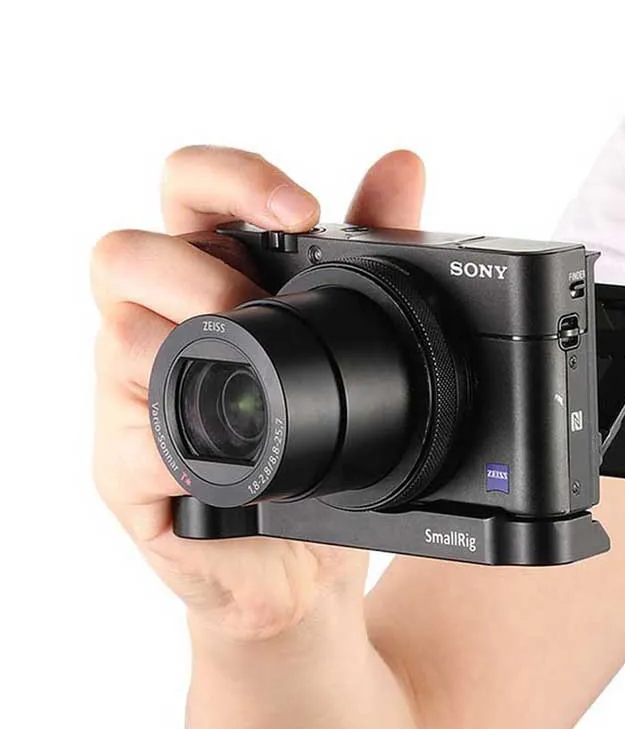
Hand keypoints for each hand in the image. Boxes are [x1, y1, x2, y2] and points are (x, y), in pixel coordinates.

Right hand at [91, 146, 425, 639]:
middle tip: (254, 309)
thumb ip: (370, 253)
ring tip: (253, 385)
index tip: (302, 205)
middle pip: (123, 252)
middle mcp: (157, 328)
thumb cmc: (319, 452)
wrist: (304, 565)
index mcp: (208, 281)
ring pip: (117, 337)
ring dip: (187, 350)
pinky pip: (132, 439)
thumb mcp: (353, 347)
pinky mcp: (124, 471)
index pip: (188, 194)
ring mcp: (131, 399)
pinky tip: (230, 461)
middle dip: (194, 271)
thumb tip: (403, 164)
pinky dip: (183, 443)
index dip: (230, 178)